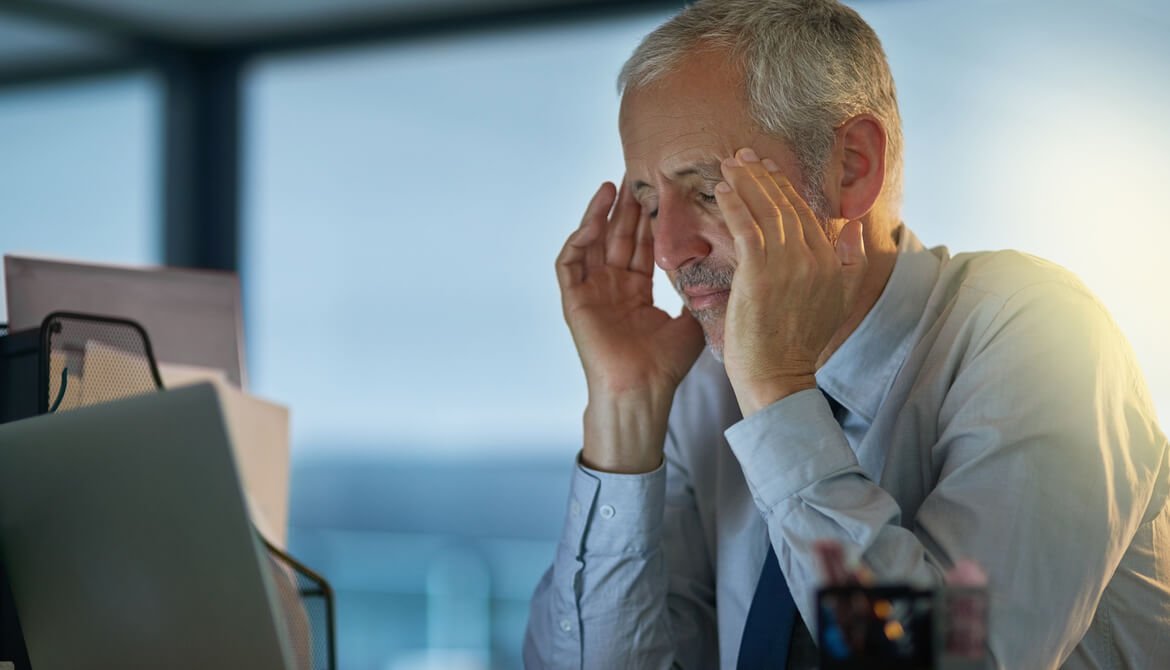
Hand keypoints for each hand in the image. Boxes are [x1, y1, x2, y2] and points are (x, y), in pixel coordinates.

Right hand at [556, 181, 704, 471]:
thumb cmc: (665, 366)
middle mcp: (612, 289)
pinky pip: (569, 263)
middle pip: (617, 238)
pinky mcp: (573, 301)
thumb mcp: (690, 320)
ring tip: (612, 186)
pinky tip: (593, 219)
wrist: (643, 392)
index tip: (662, 193)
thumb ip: (698, 292)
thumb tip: (724, 266)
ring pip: (591, 243)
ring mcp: (591, 294)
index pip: (640, 247)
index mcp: (636, 294)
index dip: (649, 221)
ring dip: (599, 214)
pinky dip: (579, 239)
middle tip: (638, 175)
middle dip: (627, 208)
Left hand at [715, 148, 867, 415]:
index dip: (785, 188)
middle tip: (743, 155)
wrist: (778, 377)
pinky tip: (722, 190)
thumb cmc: (800, 343)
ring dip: (746, 183)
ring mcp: (788, 263)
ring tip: (729, 165)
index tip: (766, 168)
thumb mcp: (838, 300)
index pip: (806, 214)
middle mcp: (815, 257)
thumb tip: (855, 224)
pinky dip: (734, 204)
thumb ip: (850, 259)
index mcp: (833, 261)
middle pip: (786, 206)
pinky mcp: (760, 272)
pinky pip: (746, 227)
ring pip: (766, 211)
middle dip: (763, 176)